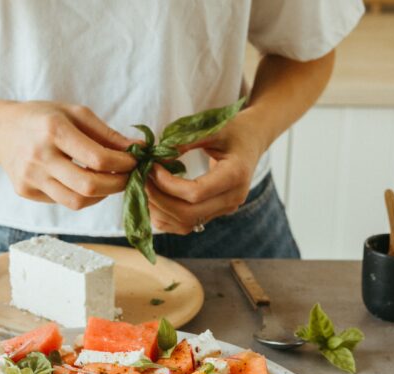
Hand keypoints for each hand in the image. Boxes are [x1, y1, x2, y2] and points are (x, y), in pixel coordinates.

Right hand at [0, 101, 136, 209]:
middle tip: (128, 177)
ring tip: (109, 182)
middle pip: (89, 185)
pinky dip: (81, 196)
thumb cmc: (44, 118)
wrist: (1, 130)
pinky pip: (62, 201)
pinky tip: (85, 183)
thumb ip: (107, 133)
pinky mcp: (25, 191)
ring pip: (76, 202)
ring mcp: (29, 177)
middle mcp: (39, 155)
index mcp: (53, 129)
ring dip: (101, 195)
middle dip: (117, 185)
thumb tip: (140, 148)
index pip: (97, 158)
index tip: (135, 161)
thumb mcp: (75, 113)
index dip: (123, 164)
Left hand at [146, 110, 266, 234]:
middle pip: (187, 214)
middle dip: (158, 199)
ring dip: (159, 210)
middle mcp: (232, 198)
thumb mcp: (212, 128)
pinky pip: (185, 225)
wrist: (253, 140)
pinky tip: (153, 197)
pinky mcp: (214, 213)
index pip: (196, 192)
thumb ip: (184, 140)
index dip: (167, 184)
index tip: (151, 167)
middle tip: (141, 179)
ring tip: (144, 187)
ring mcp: (224, 209)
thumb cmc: (234, 129)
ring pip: (185, 224)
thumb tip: (156, 156)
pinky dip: (165, 216)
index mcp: (235, 175)